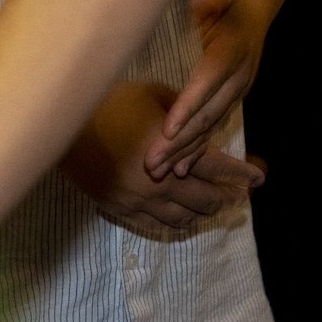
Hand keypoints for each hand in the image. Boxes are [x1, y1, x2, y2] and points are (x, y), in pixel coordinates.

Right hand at [60, 83, 259, 237]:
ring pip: (185, 217)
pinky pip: (158, 226)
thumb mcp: (150, 95)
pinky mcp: (122, 211)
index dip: (241, 174)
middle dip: (227, 197)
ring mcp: (141, 202)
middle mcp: (161, 183)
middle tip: (240, 196)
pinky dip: (177, 222)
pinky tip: (184, 217)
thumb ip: (179, 111)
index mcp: (172, 152)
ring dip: (204, 212)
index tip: (259, 177)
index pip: (218, 168)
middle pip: (206, 199)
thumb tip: (198, 120)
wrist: (62, 130)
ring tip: (215, 206)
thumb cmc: (107, 103)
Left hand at [147, 0, 279, 178]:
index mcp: (232, 49)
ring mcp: (238, 87)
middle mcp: (238, 75)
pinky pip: (214, 125)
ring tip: (161, 172)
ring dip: (186, 151)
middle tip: (152, 163)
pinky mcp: (233, 94)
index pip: (208, 81)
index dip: (188, 106)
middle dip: (179, 141)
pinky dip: (198, 148)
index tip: (168, 129)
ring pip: (210, 126)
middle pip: (207, 114)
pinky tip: (181, 169)